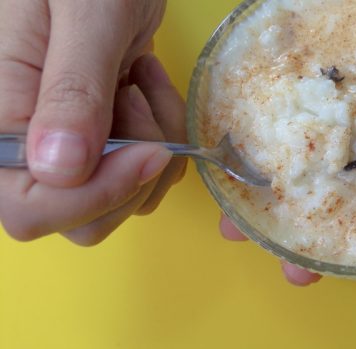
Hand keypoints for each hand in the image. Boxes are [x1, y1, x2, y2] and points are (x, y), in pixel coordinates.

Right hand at [0, 1, 186, 244]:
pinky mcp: (105, 133)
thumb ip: (71, 89)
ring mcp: (70, 141)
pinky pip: (146, 169)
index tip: (148, 152)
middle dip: (134, 172)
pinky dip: (165, 132)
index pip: (28, 209)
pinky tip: (147, 81)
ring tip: (141, 79)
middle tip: (136, 98)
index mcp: (3, 115)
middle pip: (82, 217)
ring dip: (156, 146)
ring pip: (123, 198)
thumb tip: (60, 168)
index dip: (95, 196)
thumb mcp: (84, 12)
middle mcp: (31, 141)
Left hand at [220, 0, 355, 297]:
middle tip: (300, 273)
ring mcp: (337, 92)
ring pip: (300, 158)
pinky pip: (269, 105)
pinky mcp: (302, 61)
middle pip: (348, 193)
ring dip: (269, 201)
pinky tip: (224, 171)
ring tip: (245, 234)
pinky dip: (246, 138)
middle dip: (321, 239)